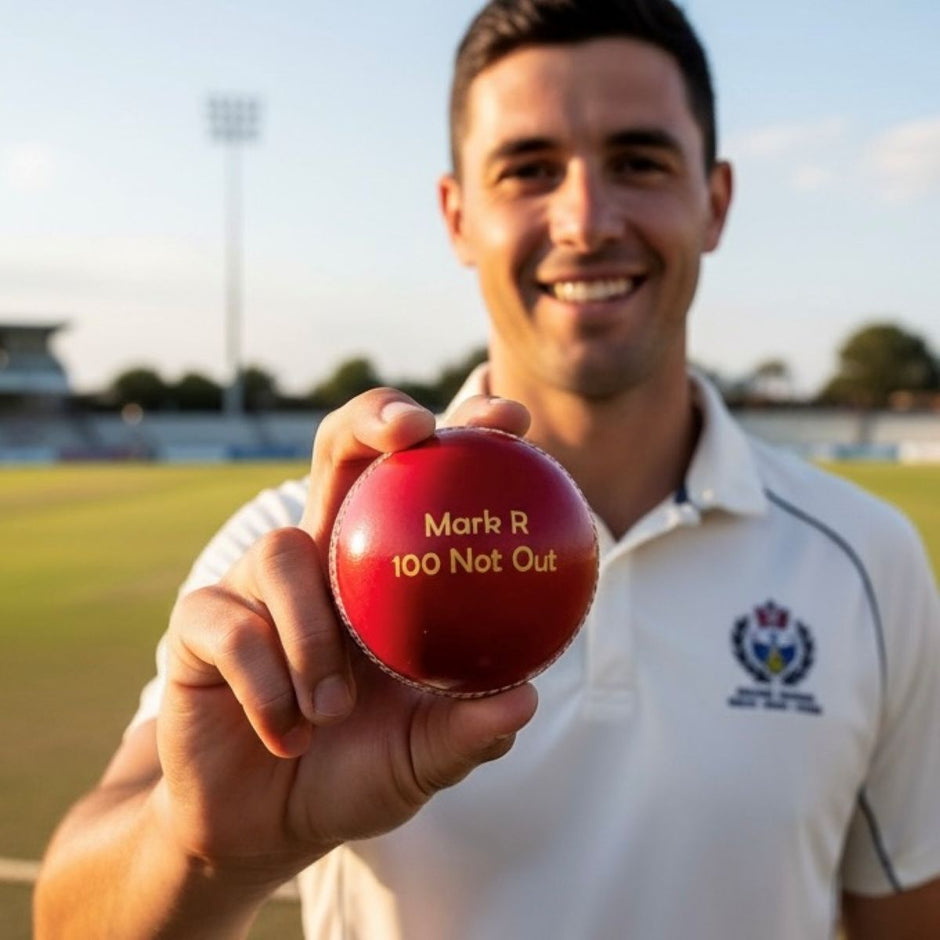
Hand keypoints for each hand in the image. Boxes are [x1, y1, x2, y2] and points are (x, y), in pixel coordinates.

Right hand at [153, 389, 537, 888]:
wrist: (262, 826)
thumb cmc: (354, 772)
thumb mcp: (423, 756)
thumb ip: (468, 730)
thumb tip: (526, 699)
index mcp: (381, 575)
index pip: (420, 485)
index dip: (463, 437)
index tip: (511, 419)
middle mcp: (321, 559)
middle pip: (339, 453)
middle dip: (369, 420)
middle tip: (412, 429)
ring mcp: (255, 585)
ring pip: (281, 550)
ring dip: (312, 634)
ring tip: (334, 709)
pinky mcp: (199, 624)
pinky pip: (231, 626)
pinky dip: (267, 683)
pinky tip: (288, 732)